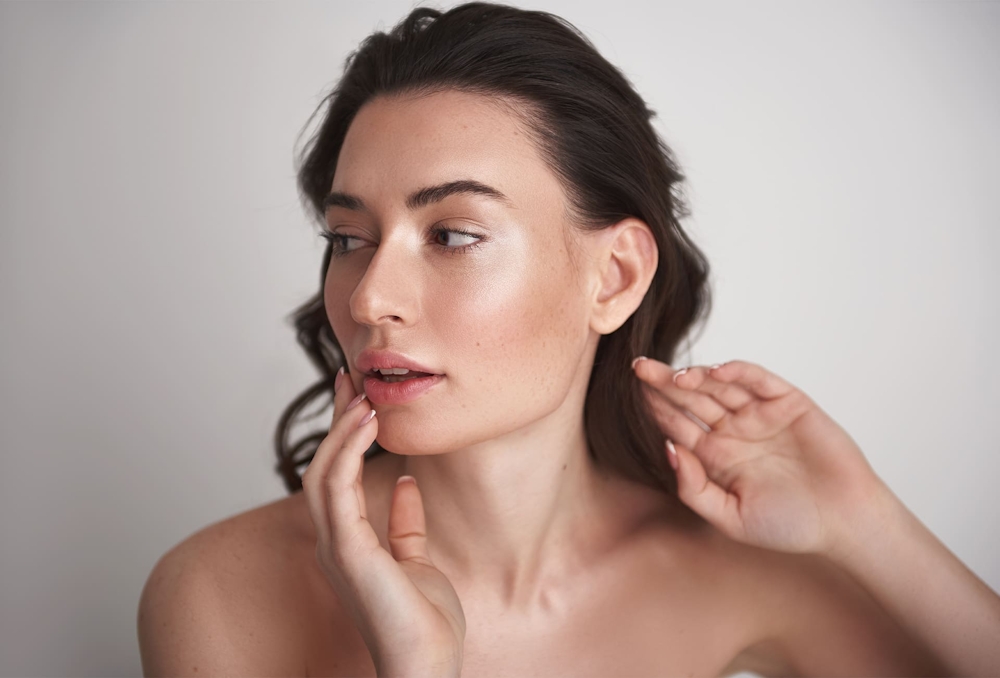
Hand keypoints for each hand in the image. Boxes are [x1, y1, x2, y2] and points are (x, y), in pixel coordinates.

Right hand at [301, 368, 465, 676]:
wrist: (426, 664)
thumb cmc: (422, 622)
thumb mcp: (415, 560)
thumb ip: (405, 524)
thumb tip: (408, 484)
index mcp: (348, 543)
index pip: (337, 477)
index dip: (343, 436)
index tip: (356, 398)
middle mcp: (335, 542)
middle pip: (323, 467)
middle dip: (335, 422)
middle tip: (351, 379)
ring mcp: (337, 547)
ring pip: (323, 473)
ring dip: (340, 431)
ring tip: (361, 395)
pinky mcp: (350, 551)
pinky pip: (338, 489)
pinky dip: (348, 452)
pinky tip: (366, 424)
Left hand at [633, 358, 886, 556]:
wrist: (843, 524)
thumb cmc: (788, 525)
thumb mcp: (729, 517)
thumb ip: (694, 488)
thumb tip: (667, 449)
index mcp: (715, 455)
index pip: (676, 424)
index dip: (654, 408)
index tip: (630, 393)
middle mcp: (733, 430)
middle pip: (692, 399)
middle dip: (665, 384)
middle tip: (640, 368)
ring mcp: (759, 414)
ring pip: (721, 386)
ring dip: (698, 376)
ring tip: (674, 376)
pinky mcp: (788, 403)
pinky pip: (758, 380)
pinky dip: (738, 372)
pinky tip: (716, 372)